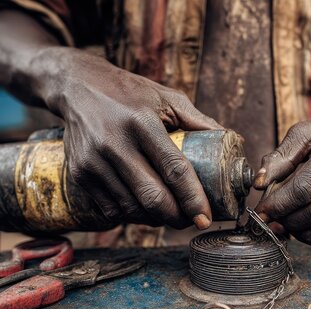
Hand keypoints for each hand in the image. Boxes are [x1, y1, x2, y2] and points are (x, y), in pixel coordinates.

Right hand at [52, 51, 221, 228]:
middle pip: (152, 197)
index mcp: (142, 122)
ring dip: (155, 219)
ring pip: (131, 209)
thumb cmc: (129, 92)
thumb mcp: (166, 97)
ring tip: (169, 214)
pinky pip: (110, 210)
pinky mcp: (79, 174)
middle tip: (190, 219)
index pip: (174, 169)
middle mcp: (115, 143)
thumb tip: (233, 139)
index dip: (193, 198)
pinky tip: (143, 209)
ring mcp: (93, 161)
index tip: (205, 217)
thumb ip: (198, 120)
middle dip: (177, 217)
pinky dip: (131, 217)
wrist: (77, 87)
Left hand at [254, 104, 310, 248]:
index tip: (262, 211)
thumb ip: (280, 157)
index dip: (280, 204)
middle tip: (275, 219)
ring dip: (307, 234)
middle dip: (291, 221)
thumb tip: (258, 184)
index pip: (308, 186)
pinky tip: (310, 228)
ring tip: (290, 225)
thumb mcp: (305, 132)